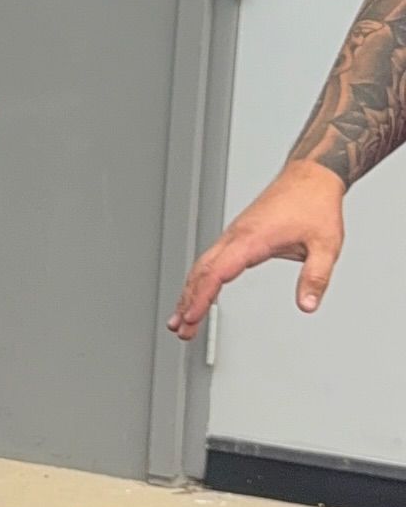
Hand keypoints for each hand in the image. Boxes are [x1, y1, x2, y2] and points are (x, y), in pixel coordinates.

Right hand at [168, 160, 345, 339]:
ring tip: (181, 318)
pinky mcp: (237, 235)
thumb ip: (316, 278)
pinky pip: (211, 259)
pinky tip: (198, 293)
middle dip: (187, 302)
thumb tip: (308, 305)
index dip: (201, 298)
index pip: (217, 272)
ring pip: (202, 265)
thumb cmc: (315, 206)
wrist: (310, 178)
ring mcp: (234, 235)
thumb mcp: (326, 245)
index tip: (192, 318)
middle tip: (180, 329)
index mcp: (252, 238)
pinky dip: (200, 279)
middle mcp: (236, 236)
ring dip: (189, 292)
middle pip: (201, 271)